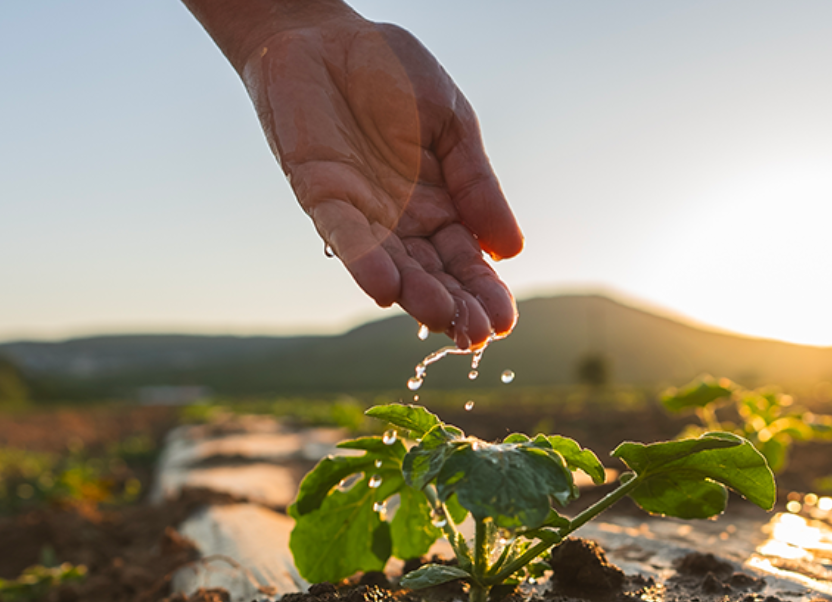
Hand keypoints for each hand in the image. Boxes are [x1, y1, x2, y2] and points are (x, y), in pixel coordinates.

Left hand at [236, 14, 522, 348]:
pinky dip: (363, 261)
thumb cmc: (393, 76)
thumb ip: (478, 184)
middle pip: (431, 274)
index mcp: (440, 206)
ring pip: (390, 265)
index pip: (465, 261)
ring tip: (440, 318)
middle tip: (477, 335)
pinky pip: (343, 234)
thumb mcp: (455, 124)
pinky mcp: (320, 193)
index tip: (504, 322)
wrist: (328, 36)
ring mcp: (361, 211)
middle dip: (453, 305)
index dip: (484, 291)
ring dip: (413, 294)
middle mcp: (400, 220)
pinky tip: (384, 289)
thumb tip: (511, 250)